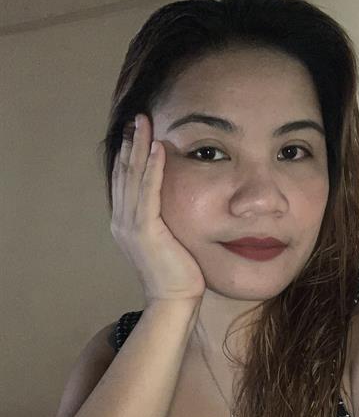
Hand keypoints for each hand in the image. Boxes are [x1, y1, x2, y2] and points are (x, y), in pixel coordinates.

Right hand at [110, 114, 206, 303]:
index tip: (138, 131)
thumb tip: (172, 203)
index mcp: (126, 223)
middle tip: (139, 117)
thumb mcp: (166, 240)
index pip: (125, 181)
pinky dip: (152, 168)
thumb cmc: (177, 272)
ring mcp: (131, 225)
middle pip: (124, 173)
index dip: (130, 154)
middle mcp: (123, 221)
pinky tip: (158, 148)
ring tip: (145, 123)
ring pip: (133, 177)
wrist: (174, 299)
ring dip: (139, 147)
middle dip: (132, 143)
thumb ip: (161, 220)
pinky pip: (148, 192)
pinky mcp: (145, 230)